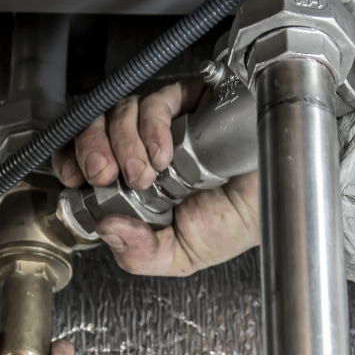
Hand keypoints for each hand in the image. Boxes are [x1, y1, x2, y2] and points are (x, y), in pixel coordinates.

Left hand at [52, 80, 260, 276]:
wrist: (281, 202)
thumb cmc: (238, 222)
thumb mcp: (181, 255)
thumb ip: (141, 254)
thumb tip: (107, 230)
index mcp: (134, 182)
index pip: (87, 158)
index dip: (72, 159)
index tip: (73, 176)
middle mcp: (144, 148)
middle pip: (96, 127)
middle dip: (91, 149)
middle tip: (104, 174)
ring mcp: (166, 124)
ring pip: (121, 111)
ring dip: (124, 142)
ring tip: (145, 173)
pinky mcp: (190, 102)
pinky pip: (157, 100)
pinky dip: (153, 126)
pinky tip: (165, 151)